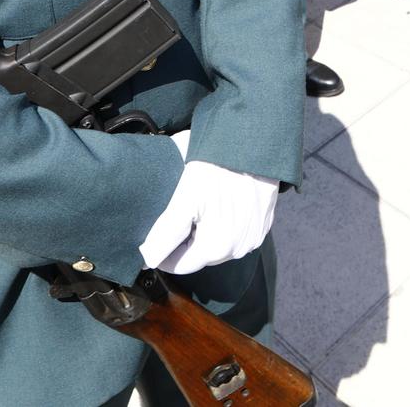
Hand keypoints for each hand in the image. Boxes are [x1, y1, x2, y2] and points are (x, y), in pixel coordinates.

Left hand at [138, 131, 279, 274]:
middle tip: (180, 212)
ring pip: (219, 245)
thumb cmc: (217, 169)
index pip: (181, 265)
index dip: (164, 253)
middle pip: (201, 255)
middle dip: (187, 241)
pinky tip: (220, 203)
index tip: (156, 236)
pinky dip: (226, 224)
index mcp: (216, 248)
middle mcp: (238, 249)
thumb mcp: (185, 199)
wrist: (252, 145)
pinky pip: (237, 234)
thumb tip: (147, 259)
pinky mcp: (262, 225)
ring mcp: (253, 238)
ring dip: (207, 232)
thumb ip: (165, 234)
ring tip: (201, 205)